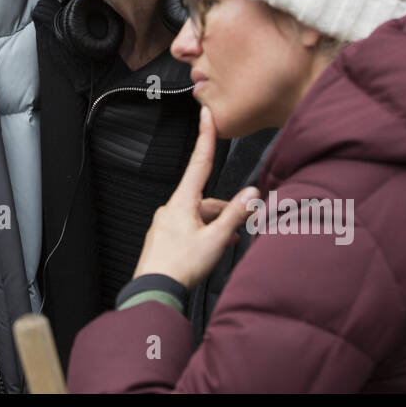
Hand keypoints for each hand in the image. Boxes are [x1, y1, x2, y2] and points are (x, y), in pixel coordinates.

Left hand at [132, 106, 259, 289]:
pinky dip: (204, 235)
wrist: (154, 291)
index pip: (199, 162)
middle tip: (238, 231)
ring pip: (198, 216)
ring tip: (226, 245)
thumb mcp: (215, 239)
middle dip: (224, 211)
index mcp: (181, 202)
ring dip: (215, 226)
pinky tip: (213, 250)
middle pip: (204, 199)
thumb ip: (235, 215)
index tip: (206, 114)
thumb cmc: (180, 266)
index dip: (205, 137)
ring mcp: (165, 224)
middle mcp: (170, 209)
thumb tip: (251, 194)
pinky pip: (189, 229)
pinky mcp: (164, 239)